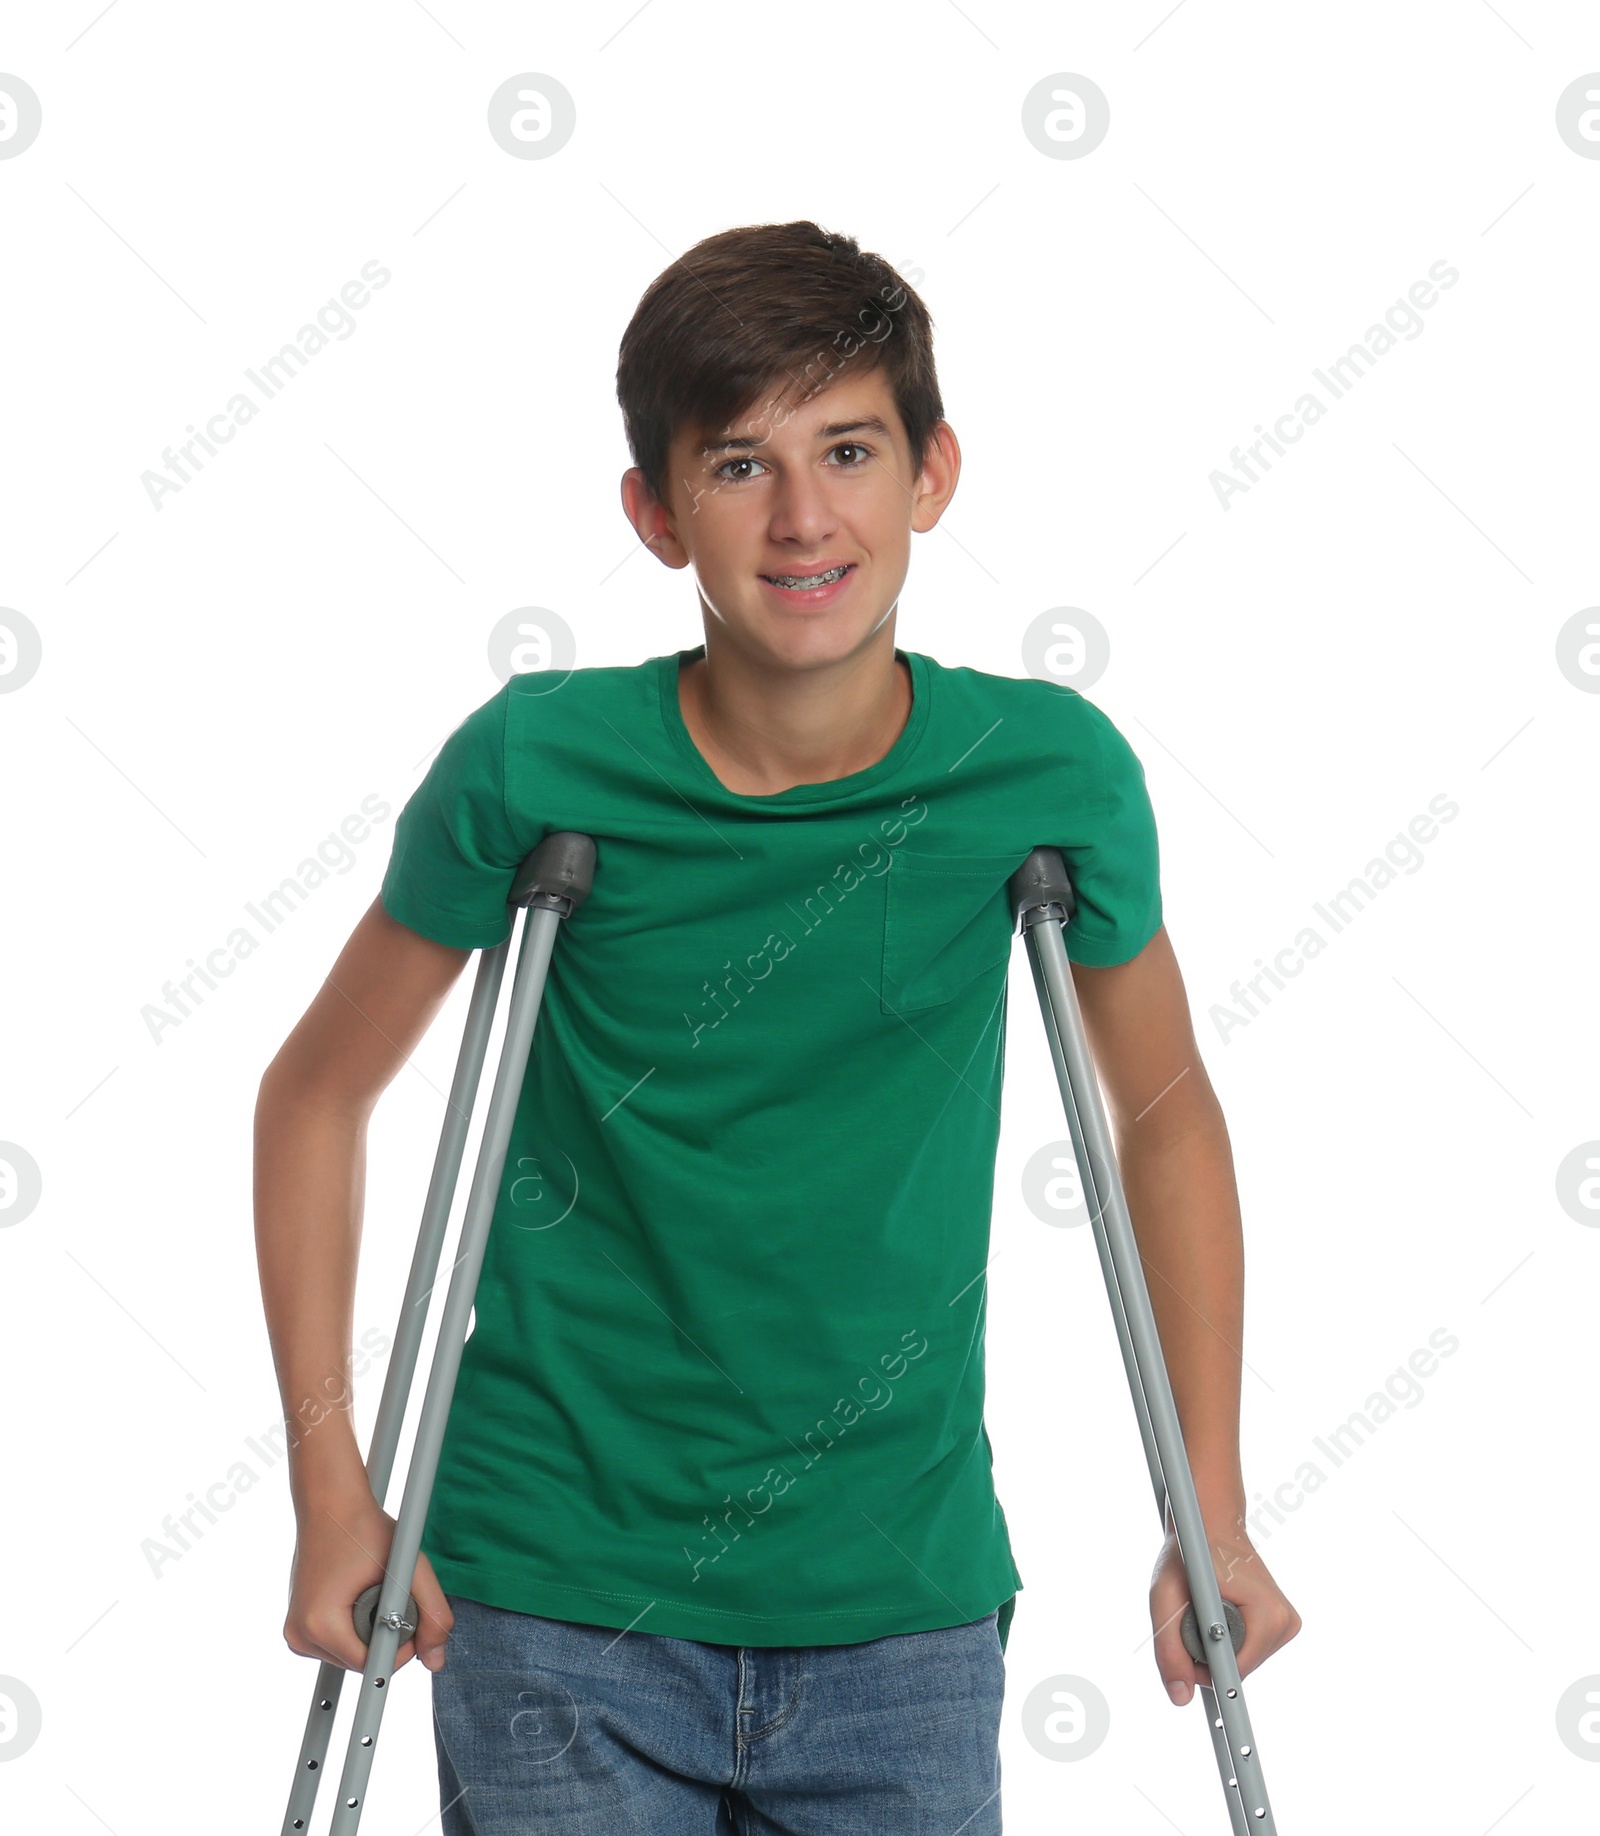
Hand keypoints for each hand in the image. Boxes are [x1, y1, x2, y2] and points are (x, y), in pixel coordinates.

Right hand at [284, 1486, 453, 1674]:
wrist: (330, 1504)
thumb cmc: (366, 1529)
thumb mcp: (409, 1568)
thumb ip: (432, 1613)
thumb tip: (437, 1661)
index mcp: (320, 1626)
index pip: (372, 1666)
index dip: (401, 1646)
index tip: (411, 1613)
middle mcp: (300, 1635)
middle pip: (360, 1662)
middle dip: (385, 1636)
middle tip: (391, 1593)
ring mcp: (295, 1633)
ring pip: (350, 1655)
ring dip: (370, 1631)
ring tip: (372, 1590)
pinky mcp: (298, 1626)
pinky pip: (337, 1643)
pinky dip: (355, 1626)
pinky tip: (359, 1594)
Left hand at [1149, 1510, 1299, 1705]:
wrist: (1208, 1520)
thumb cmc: (1186, 1553)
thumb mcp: (1165, 1597)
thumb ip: (1169, 1650)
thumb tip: (1180, 1698)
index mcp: (1266, 1614)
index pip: (1237, 1674)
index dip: (1210, 1679)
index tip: (1202, 1699)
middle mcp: (1284, 1621)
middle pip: (1238, 1672)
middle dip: (1207, 1657)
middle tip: (1188, 1617)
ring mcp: (1286, 1624)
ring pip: (1242, 1664)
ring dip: (1215, 1648)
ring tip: (1202, 1609)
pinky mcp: (1281, 1625)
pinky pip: (1247, 1652)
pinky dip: (1227, 1642)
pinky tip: (1216, 1616)